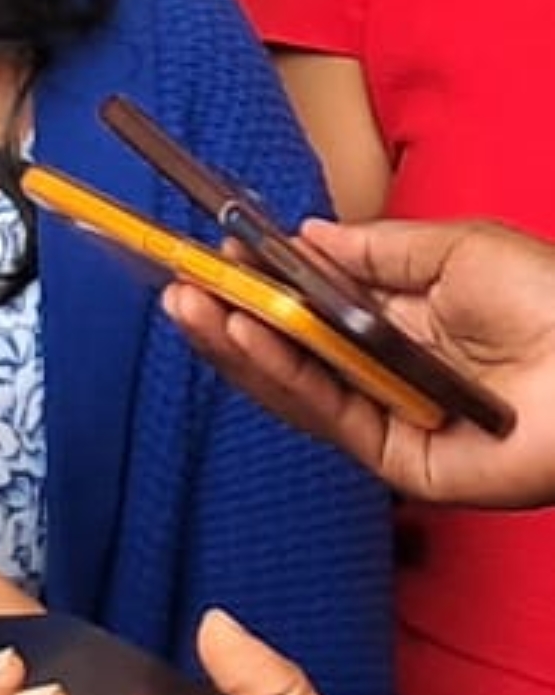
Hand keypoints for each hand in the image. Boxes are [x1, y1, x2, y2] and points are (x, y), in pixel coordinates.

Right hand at [165, 216, 554, 504]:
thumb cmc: (553, 301)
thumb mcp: (455, 249)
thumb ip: (374, 250)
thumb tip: (305, 235)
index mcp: (408, 320)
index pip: (316, 306)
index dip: (264, 283)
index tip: (215, 254)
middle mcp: (392, 370)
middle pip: (293, 349)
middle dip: (232, 316)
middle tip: (177, 284)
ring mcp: (392, 416)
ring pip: (297, 386)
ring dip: (236, 346)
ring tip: (188, 306)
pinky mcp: (399, 460)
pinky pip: (328, 416)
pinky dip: (279, 375)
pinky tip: (243, 336)